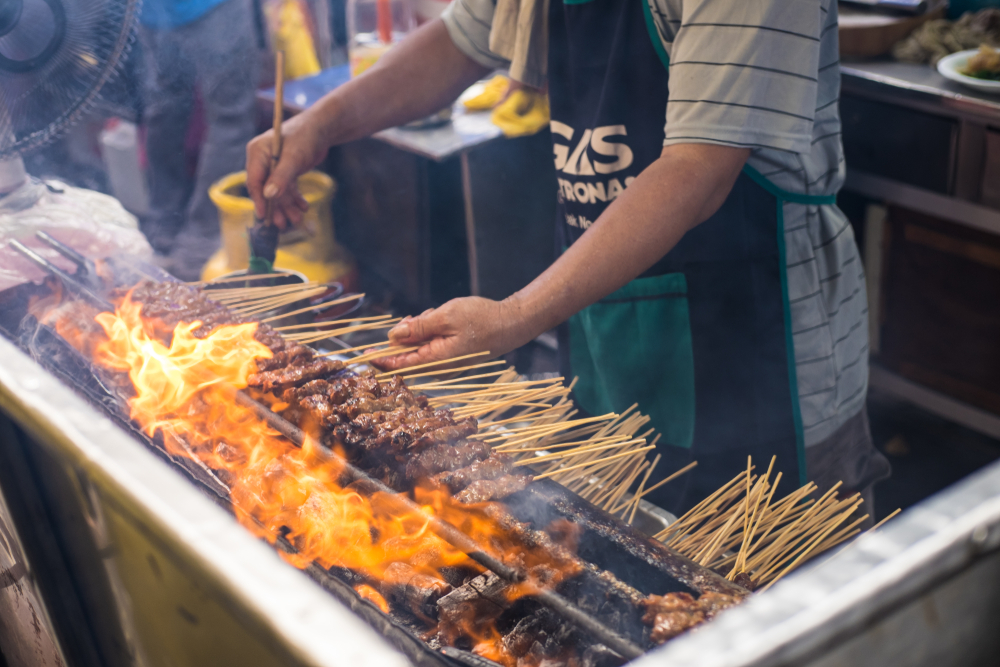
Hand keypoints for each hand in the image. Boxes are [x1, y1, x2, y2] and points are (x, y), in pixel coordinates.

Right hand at [246, 110, 328, 228]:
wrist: (323, 128)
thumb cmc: (306, 137)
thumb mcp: (294, 158)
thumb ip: (281, 177)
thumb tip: (268, 196)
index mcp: (257, 153)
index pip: (254, 181)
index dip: (259, 200)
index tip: (264, 216)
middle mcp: (263, 160)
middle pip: (265, 189)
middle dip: (275, 207)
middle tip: (282, 225)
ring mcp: (274, 166)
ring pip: (278, 191)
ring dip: (286, 206)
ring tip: (296, 220)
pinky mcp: (286, 170)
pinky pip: (287, 188)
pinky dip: (295, 198)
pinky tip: (303, 207)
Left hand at [374, 297, 526, 370]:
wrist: (510, 324)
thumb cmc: (481, 319)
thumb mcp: (445, 316)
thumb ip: (417, 327)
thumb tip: (392, 336)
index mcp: (436, 360)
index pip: (400, 364)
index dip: (380, 358)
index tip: (363, 353)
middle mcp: (439, 367)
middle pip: (408, 353)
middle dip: (407, 333)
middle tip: (417, 315)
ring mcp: (446, 363)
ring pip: (420, 347)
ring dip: (420, 329)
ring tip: (436, 314)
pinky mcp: (452, 357)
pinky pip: (431, 345)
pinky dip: (431, 331)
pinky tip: (441, 319)